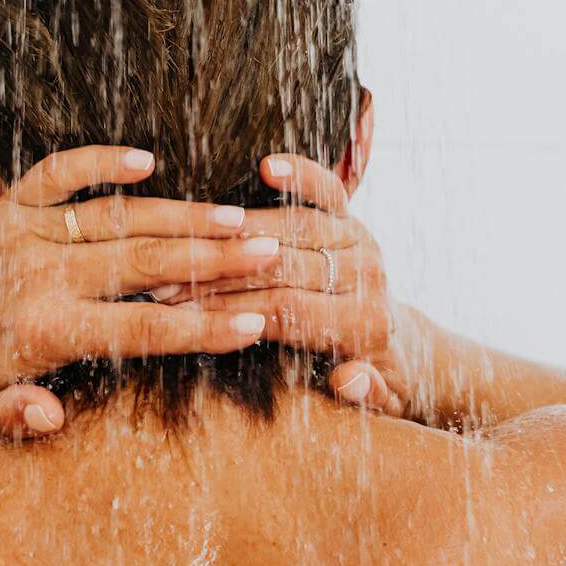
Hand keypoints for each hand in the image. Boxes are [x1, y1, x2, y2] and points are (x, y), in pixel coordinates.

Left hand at [0, 145, 285, 437]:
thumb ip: (24, 417)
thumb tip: (52, 418)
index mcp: (43, 332)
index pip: (139, 330)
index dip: (199, 329)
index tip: (254, 323)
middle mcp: (37, 277)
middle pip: (142, 264)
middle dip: (211, 258)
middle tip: (269, 250)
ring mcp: (25, 235)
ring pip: (117, 217)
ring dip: (181, 214)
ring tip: (239, 215)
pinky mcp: (12, 206)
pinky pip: (59, 173)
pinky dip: (99, 160)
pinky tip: (148, 159)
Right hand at [174, 154, 409, 415]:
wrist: (400, 349)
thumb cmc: (370, 381)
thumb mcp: (374, 399)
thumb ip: (364, 393)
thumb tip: (350, 378)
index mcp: (364, 325)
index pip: (286, 312)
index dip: (230, 310)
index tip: (180, 314)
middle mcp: (366, 277)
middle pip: (283, 267)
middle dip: (221, 273)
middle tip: (164, 278)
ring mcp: (360, 243)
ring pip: (295, 227)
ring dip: (236, 232)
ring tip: (185, 239)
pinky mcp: (352, 219)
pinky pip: (327, 191)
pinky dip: (301, 176)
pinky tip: (267, 166)